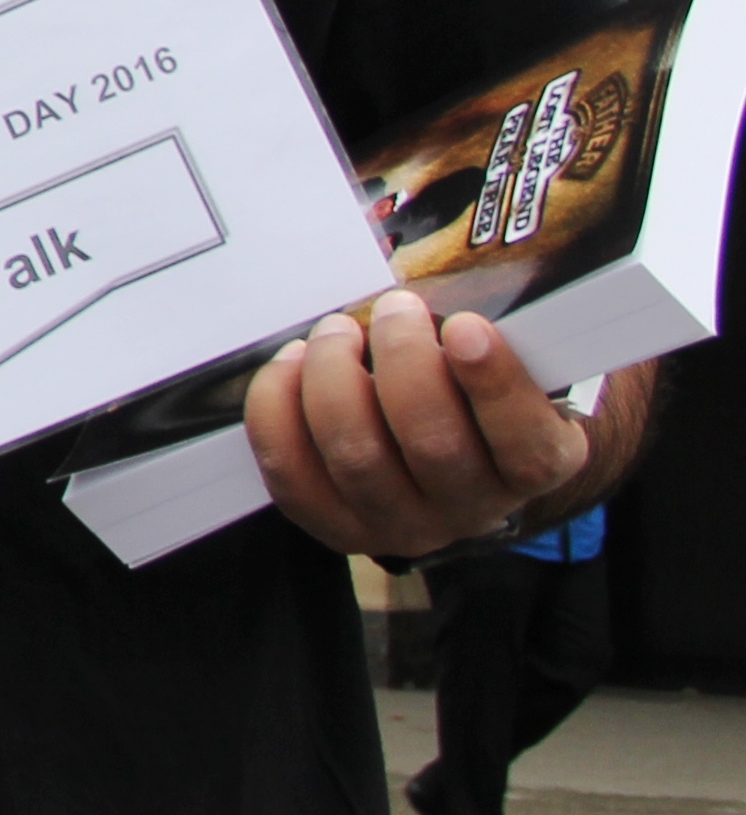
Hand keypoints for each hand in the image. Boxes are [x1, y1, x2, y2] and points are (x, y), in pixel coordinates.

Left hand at [247, 291, 590, 564]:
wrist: (446, 450)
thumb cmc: (473, 385)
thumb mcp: (508, 360)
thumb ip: (490, 335)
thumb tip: (437, 289)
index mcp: (534, 465)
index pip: (526, 442)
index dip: (494, 383)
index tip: (466, 325)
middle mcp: (471, 508)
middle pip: (432, 442)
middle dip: (402, 358)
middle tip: (395, 307)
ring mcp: (400, 523)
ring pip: (357, 455)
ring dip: (334, 376)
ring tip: (335, 331)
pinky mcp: (335, 525)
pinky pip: (292, 473)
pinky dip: (280, 409)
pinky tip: (291, 365)